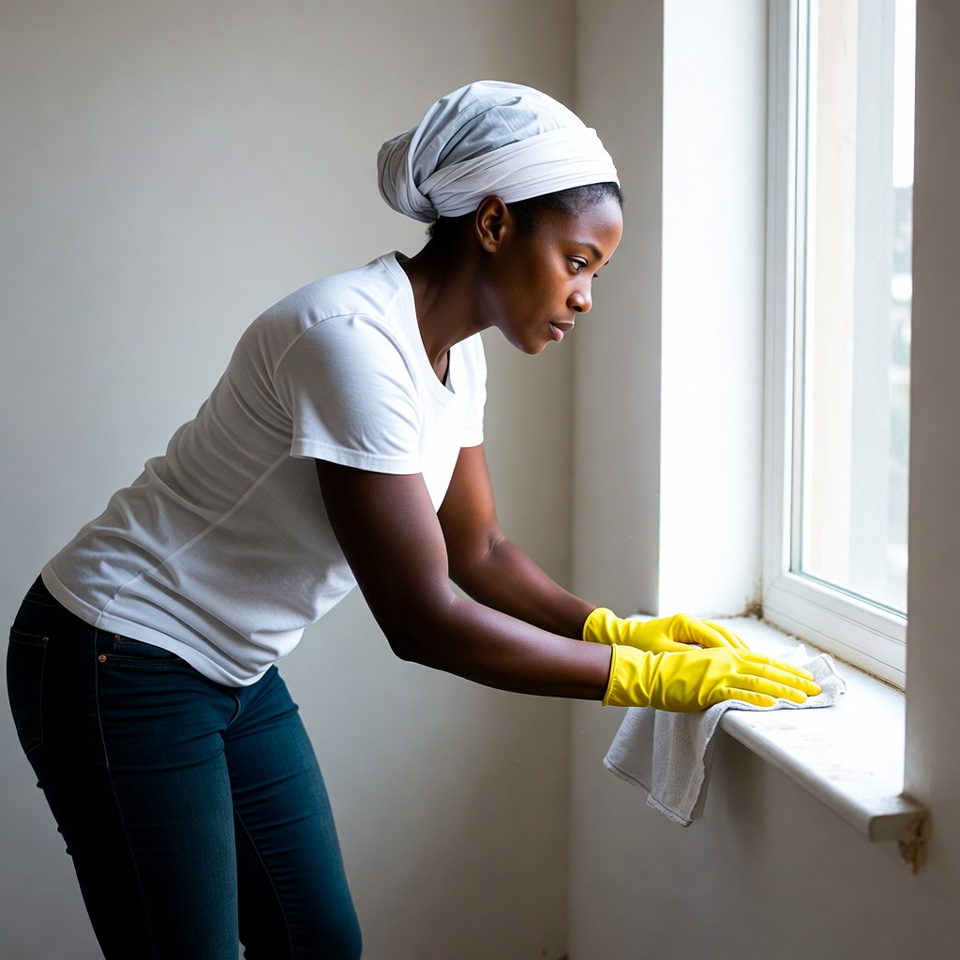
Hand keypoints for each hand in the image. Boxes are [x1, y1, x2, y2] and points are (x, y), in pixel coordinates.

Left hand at [583, 608, 748, 653]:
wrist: (624, 637)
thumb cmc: (640, 645)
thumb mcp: (662, 652)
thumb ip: (685, 657)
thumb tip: (709, 663)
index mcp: (686, 624)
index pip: (716, 639)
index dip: (734, 653)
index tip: (749, 664)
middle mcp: (692, 622)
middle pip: (725, 636)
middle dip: (744, 651)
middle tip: (762, 665)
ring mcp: (692, 626)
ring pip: (723, 637)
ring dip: (739, 650)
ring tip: (756, 664)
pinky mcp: (690, 633)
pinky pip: (715, 641)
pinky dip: (729, 650)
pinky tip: (738, 660)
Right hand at [603, 644, 820, 711]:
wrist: (648, 671)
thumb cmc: (670, 672)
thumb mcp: (701, 666)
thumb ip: (722, 671)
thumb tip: (741, 681)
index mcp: (725, 654)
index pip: (763, 661)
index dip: (785, 669)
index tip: (803, 677)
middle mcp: (726, 660)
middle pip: (768, 669)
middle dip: (794, 679)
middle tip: (816, 688)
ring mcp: (719, 673)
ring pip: (759, 681)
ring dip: (784, 690)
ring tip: (804, 698)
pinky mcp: (710, 688)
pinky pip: (738, 693)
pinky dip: (757, 698)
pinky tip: (772, 704)